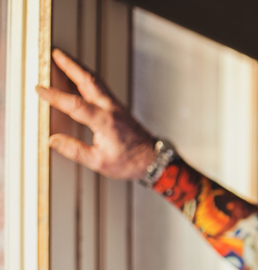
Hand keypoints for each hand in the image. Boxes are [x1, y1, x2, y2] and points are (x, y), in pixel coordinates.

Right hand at [36, 49, 154, 179]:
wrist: (152, 159)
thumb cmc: (130, 162)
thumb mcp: (100, 162)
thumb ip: (75, 150)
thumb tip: (54, 141)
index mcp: (106, 122)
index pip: (76, 105)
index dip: (56, 96)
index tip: (40, 90)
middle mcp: (112, 110)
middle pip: (89, 81)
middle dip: (71, 66)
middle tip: (56, 54)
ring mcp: (116, 106)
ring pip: (96, 82)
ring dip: (79, 69)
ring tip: (64, 59)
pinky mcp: (119, 107)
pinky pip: (101, 87)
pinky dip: (88, 78)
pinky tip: (80, 77)